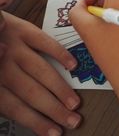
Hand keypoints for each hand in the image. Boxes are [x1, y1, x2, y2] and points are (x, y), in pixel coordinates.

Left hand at [0, 12, 80, 135]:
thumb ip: (0, 92)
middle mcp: (3, 65)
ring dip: (59, 88)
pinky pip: (45, 42)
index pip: (15, 106)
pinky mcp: (24, 30)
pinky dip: (60, 53)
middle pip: (31, 92)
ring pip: (41, 71)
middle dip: (53, 109)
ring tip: (74, 103)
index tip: (54, 132)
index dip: (36, 121)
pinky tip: (72, 66)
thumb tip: (15, 108)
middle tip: (72, 121)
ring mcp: (15, 46)